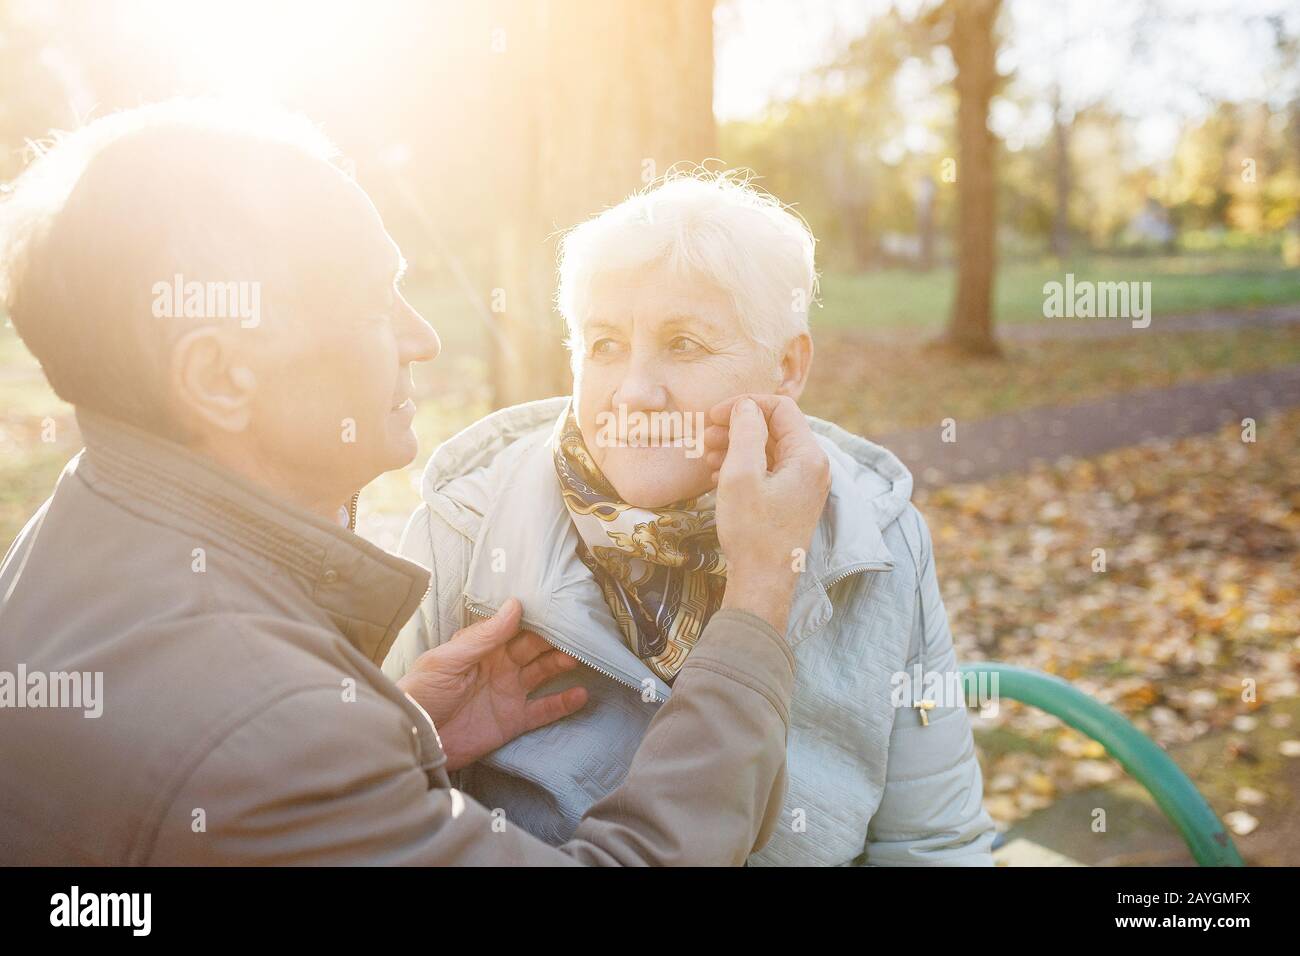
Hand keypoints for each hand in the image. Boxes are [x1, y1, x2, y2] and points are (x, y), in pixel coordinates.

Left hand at [396, 598, 587, 771]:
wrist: (417, 740)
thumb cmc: (424, 692)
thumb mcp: (449, 660)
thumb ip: (484, 636)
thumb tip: (515, 605)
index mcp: (483, 648)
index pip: (515, 626)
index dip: (536, 617)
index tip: (559, 606)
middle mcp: (500, 666)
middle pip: (534, 647)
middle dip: (555, 638)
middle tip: (578, 630)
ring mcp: (509, 693)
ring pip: (544, 673)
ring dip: (562, 664)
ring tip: (580, 658)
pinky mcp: (513, 721)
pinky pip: (544, 710)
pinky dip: (564, 703)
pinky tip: (581, 695)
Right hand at [703, 395, 830, 631]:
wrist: (762, 583)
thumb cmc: (752, 531)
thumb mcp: (741, 474)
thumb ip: (746, 432)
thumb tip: (746, 406)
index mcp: (808, 456)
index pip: (780, 407)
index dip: (744, 405)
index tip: (713, 416)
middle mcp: (812, 467)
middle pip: (774, 427)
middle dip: (737, 427)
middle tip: (706, 438)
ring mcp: (804, 485)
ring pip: (768, 449)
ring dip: (737, 447)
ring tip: (707, 458)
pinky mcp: (792, 500)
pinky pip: (768, 470)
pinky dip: (743, 466)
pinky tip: (718, 476)